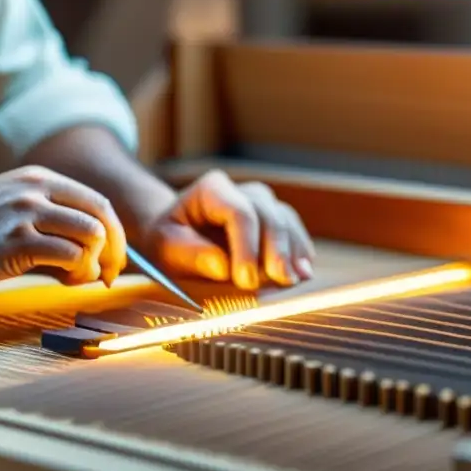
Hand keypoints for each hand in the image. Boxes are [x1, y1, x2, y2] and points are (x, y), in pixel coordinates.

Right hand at [0, 165, 126, 289]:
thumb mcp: (12, 207)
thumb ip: (50, 222)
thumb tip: (92, 257)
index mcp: (39, 179)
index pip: (97, 202)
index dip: (115, 233)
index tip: (114, 258)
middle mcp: (37, 190)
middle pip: (101, 217)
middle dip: (114, 251)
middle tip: (110, 274)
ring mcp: (27, 214)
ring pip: (90, 236)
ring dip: (94, 264)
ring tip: (76, 278)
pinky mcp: (17, 242)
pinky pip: (69, 256)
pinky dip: (77, 272)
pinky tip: (63, 280)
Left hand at [142, 170, 314, 290]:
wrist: (177, 238)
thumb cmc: (169, 241)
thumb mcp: (167, 248)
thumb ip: (191, 254)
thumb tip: (222, 266)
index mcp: (212, 189)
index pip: (238, 212)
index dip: (246, 246)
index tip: (246, 280)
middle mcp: (242, 191)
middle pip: (268, 215)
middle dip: (275, 250)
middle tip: (279, 281)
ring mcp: (263, 204)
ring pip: (286, 221)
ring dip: (292, 252)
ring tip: (294, 279)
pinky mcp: (276, 221)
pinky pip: (295, 232)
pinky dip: (300, 252)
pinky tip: (303, 273)